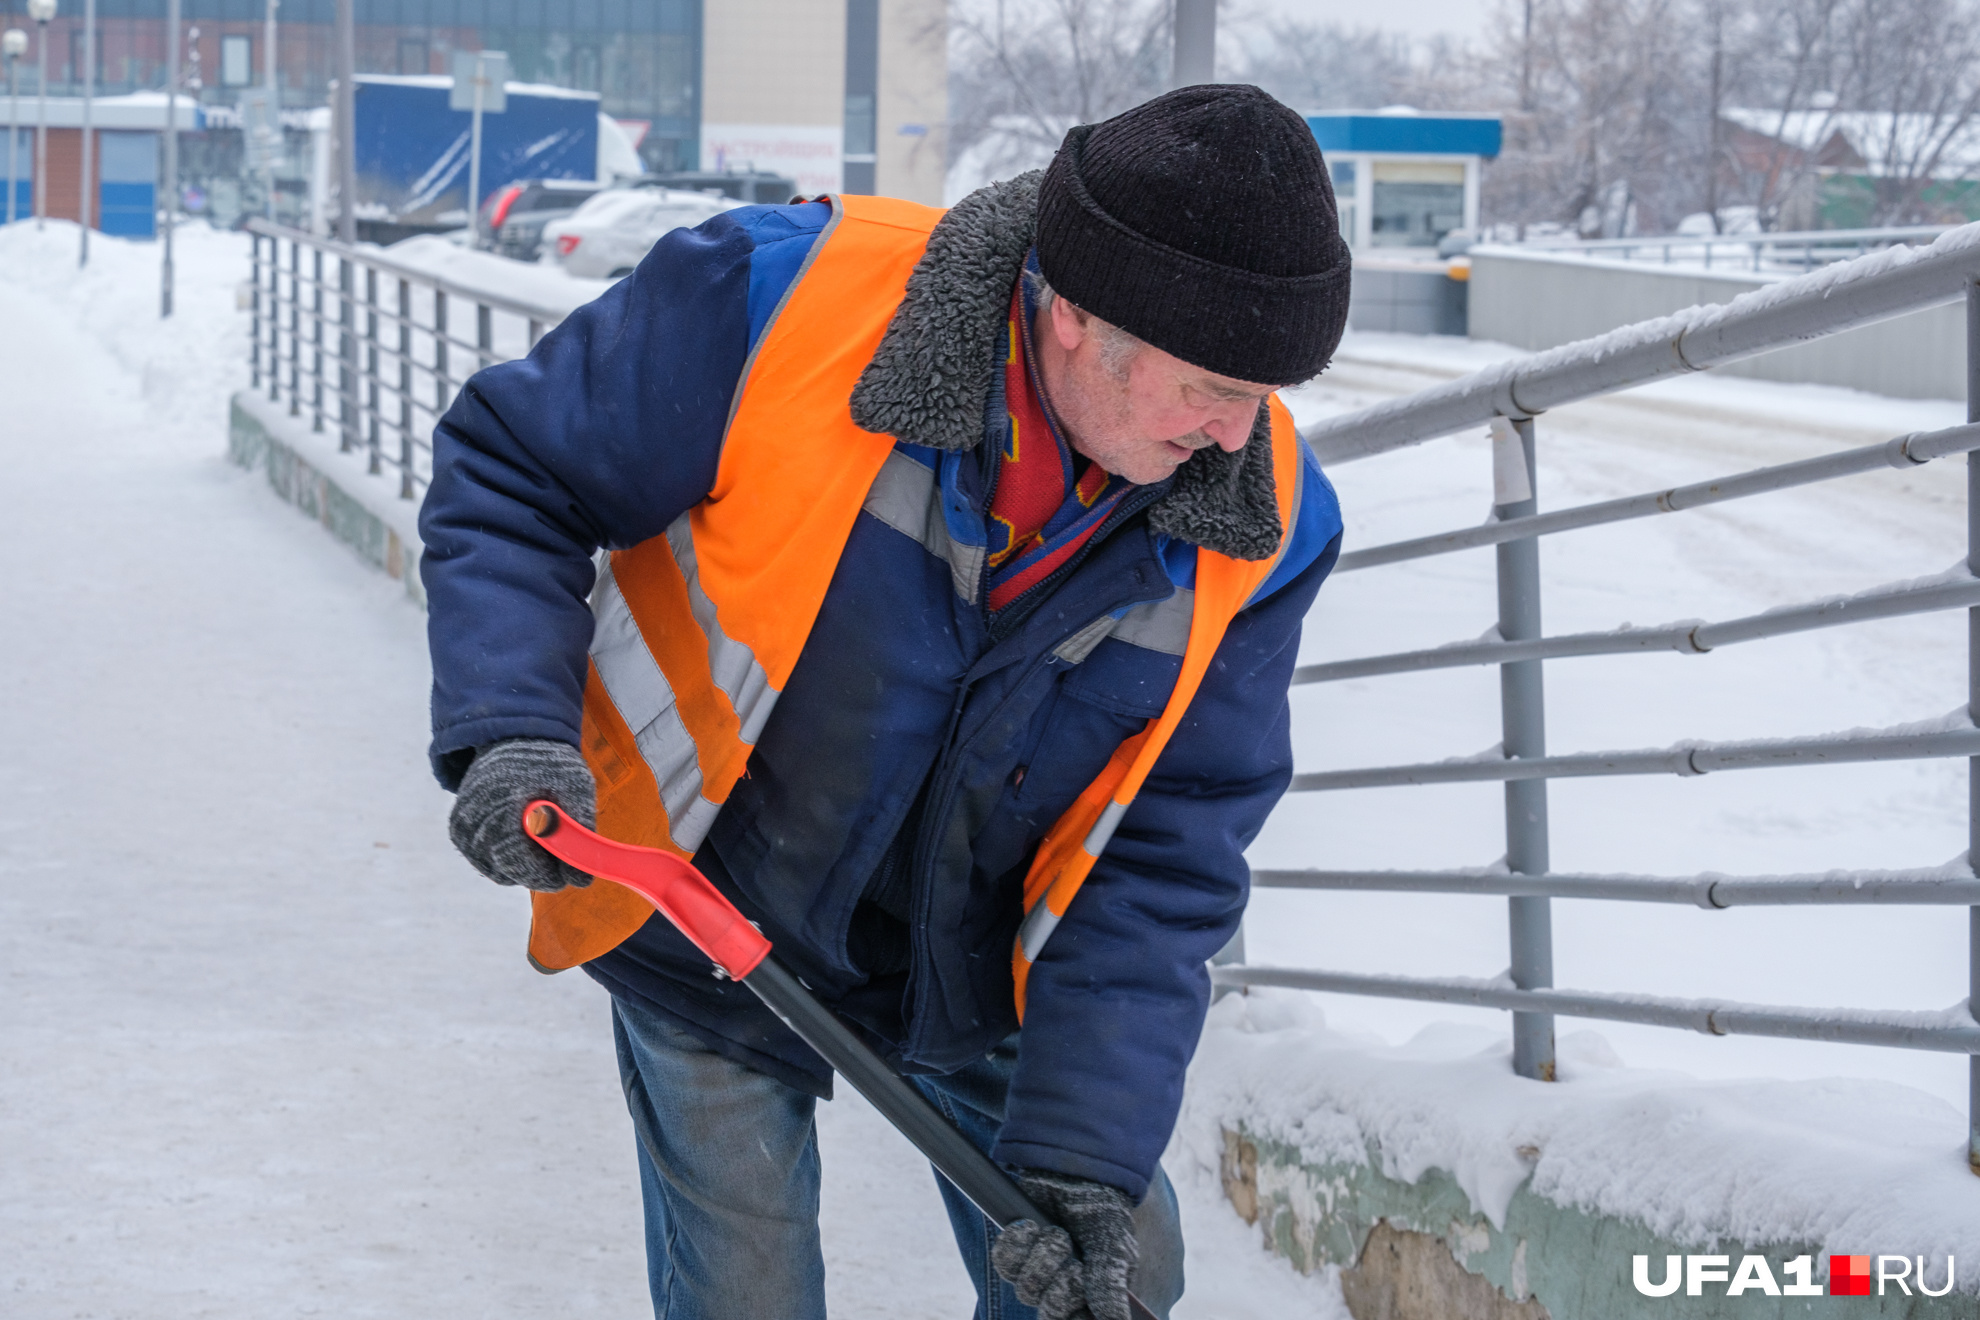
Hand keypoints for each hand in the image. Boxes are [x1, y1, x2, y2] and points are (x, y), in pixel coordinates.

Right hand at [448, 738, 596, 890]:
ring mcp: (462, 828)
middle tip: (563, 853)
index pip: (518, 860)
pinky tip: (526, 837)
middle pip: (509, 871)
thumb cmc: (548, 763)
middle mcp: (472, 819)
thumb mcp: (576, 786)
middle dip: (541, 870)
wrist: (513, 740)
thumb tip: (581, 879)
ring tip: (544, 837)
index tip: (573, 874)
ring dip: (526, 866)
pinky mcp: (459, 833)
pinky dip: (511, 860)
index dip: (548, 874)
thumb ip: (580, 829)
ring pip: (500, 872)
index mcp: (500, 803)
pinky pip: (489, 865)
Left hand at [991, 1170, 1137, 1319]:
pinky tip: (1029, 1225)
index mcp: (1095, 1294)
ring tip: (1054, 1231)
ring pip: (1026, 1289)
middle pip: (1050, 1311)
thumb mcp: (1114, 1244)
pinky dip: (1015, 1243)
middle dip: (1059, 1278)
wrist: (1070, 1167)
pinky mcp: (1016, 1252)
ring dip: (1040, 1256)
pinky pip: (1004, 1264)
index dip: (1072, 1310)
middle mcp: (1066, 1288)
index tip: (1075, 1283)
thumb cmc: (1102, 1207)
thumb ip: (1111, 1283)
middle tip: (1068, 1246)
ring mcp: (1039, 1271)